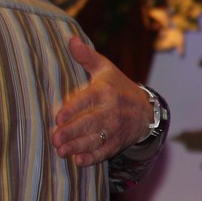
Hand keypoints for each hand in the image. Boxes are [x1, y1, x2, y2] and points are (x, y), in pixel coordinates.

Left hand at [53, 36, 150, 165]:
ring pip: (95, 140)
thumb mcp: (106, 69)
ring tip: (61, 151)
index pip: (87, 101)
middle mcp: (111, 112)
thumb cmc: (118, 86)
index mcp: (105, 92)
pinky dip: (92, 158)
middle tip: (55, 138)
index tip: (58, 117)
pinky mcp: (117, 143)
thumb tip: (70, 39)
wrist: (146, 110)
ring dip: (78, 147)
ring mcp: (115, 129)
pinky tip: (79, 161)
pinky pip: (105, 152)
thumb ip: (87, 57)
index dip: (73, 109)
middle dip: (72, 132)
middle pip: (90, 123)